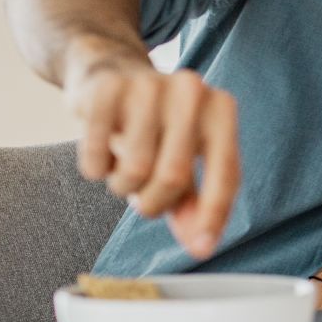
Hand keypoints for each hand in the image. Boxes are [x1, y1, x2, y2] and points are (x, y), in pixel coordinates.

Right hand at [63, 45, 239, 259]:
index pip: (226, 173)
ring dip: (123, 185)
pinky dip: (95, 168)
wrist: (109, 71)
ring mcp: (148, 86)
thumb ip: (194, 201)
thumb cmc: (155, 126)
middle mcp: (191, 92)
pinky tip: (100, 151)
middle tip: (141, 194)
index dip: (214, 215)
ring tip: (122, 166)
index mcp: (221, 109)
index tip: (203, 249)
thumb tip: (201, 245)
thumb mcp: (183, 158)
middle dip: (153, 202)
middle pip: (174, 177)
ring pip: (134, 170)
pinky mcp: (106, 90)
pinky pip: (96, 156)